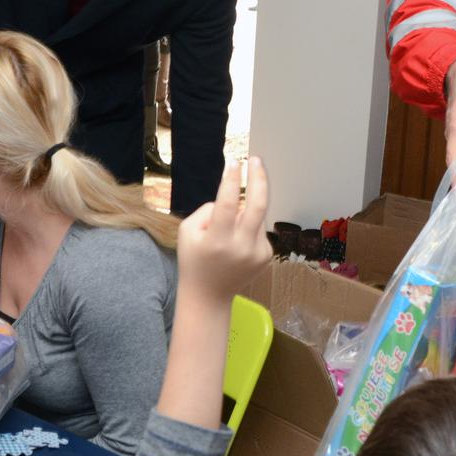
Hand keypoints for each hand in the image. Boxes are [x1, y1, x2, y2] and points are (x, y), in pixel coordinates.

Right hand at [176, 157, 272, 300]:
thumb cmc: (193, 258)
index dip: (231, 180)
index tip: (234, 161)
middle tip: (256, 160)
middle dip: (259, 178)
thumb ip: (209, 210)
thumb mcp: (188, 230)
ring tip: (228, 229)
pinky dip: (248, 226)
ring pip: (255, 215)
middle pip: (258, 205)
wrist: (208, 295)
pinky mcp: (266, 255)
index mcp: (217, 240)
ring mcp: (257, 252)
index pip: (226, 204)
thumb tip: (234, 199)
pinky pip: (258, 228)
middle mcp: (241, 246)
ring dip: (244, 211)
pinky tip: (236, 243)